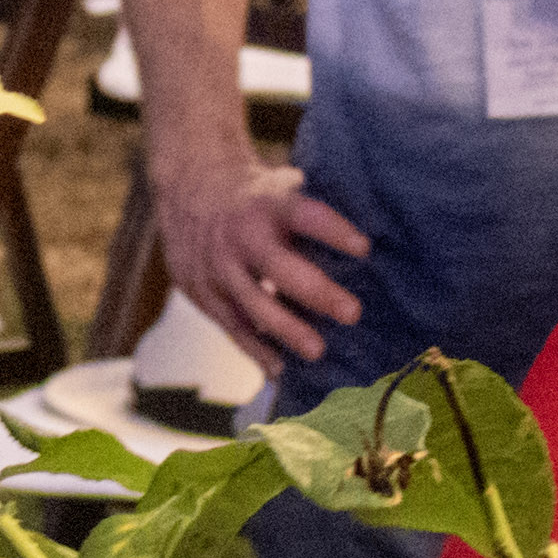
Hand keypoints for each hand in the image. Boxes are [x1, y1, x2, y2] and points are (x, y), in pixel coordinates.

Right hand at [156, 154, 367, 364]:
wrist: (185, 191)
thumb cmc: (252, 198)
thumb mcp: (276, 188)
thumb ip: (309, 214)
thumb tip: (373, 238)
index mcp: (267, 205)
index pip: (304, 215)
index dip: (333, 230)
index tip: (364, 248)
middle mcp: (241, 236)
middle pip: (279, 267)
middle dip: (317, 292)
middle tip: (353, 313)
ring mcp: (220, 267)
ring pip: (254, 304)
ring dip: (287, 330)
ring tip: (318, 352)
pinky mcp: (204, 294)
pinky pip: (232, 326)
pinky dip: (255, 350)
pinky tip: (279, 369)